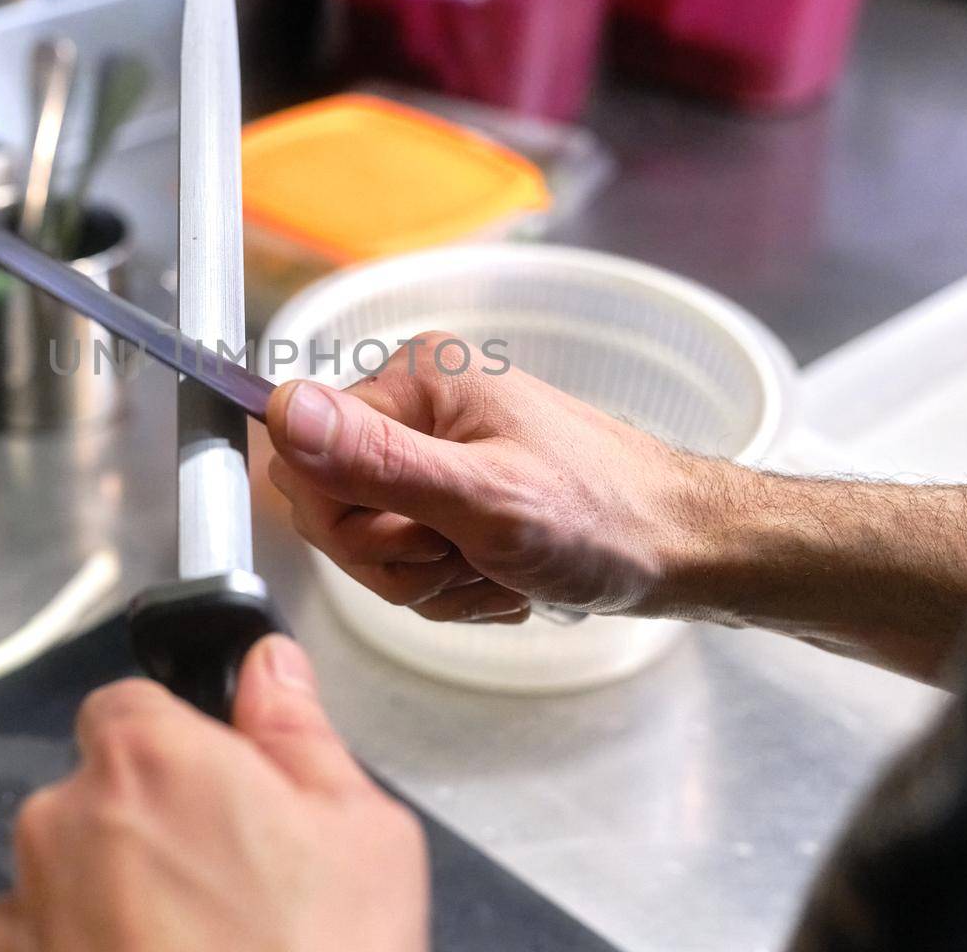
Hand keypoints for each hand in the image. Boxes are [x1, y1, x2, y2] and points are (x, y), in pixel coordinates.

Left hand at [0, 635, 428, 951]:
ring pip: (52, 876)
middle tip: (219, 892)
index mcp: (146, 756)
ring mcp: (19, 913)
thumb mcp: (361, 832)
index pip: (127, 706)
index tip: (217, 795)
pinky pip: (25, 947)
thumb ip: (298, 729)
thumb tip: (266, 664)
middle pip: (88, 794)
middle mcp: (60, 821)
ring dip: (97, 899)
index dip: (175, 747)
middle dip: (139, 827)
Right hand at [267, 331, 709, 620]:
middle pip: (334, 507)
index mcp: (414, 379)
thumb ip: (377, 459)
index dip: (349, 522)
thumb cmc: (605, 517)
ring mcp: (436, 452)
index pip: (303, 458)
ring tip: (497, 569)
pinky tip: (503, 578)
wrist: (683, 548)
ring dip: (432, 579)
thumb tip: (283, 408)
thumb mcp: (483, 497)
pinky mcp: (455, 495)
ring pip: (372, 546)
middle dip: (397, 559)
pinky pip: (411, 561)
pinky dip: (454, 586)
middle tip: (468, 555)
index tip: (420, 538)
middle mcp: (417, 406)